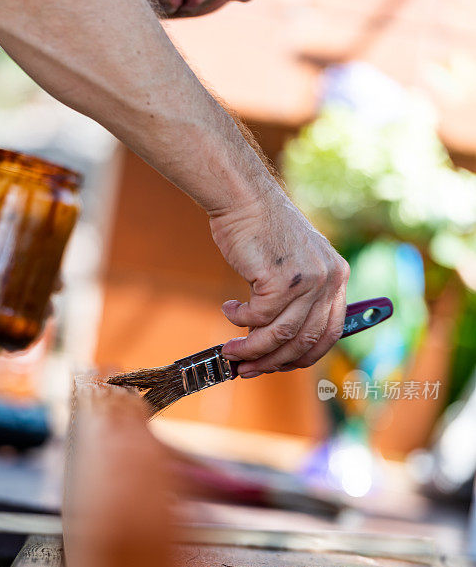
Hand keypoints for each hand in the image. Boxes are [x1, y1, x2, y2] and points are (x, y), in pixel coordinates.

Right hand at [210, 184, 349, 377]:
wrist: (245, 198)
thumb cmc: (263, 232)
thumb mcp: (294, 265)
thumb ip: (297, 300)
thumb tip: (280, 346)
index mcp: (338, 276)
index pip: (330, 333)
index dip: (304, 356)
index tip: (281, 366)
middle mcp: (330, 279)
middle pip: (304, 340)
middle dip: (272, 361)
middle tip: (247, 368)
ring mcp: (309, 280)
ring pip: (279, 335)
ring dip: (251, 349)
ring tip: (230, 350)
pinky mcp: (282, 279)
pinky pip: (257, 317)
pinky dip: (239, 320)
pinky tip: (229, 310)